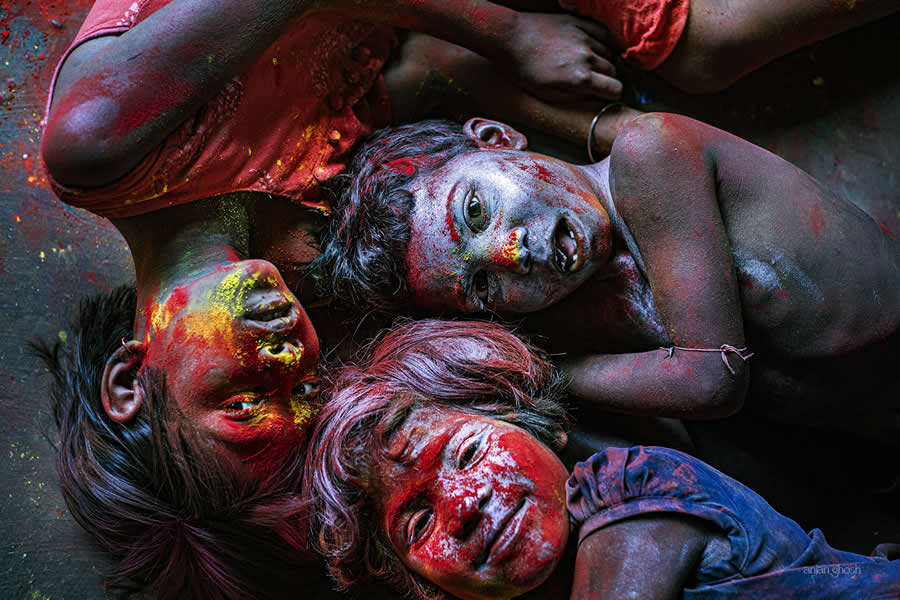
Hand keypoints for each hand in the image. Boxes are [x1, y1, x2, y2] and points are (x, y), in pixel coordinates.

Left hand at [505, 12, 621, 102]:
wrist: (510, 39)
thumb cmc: (524, 70)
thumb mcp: (547, 94)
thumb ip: (574, 97)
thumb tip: (592, 98)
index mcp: (580, 78)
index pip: (615, 89)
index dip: (612, 95)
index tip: (606, 95)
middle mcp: (587, 57)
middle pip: (613, 71)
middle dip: (607, 78)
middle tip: (594, 81)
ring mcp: (584, 37)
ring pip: (609, 52)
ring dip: (603, 60)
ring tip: (590, 64)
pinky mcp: (579, 22)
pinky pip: (602, 33)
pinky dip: (602, 42)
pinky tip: (593, 47)